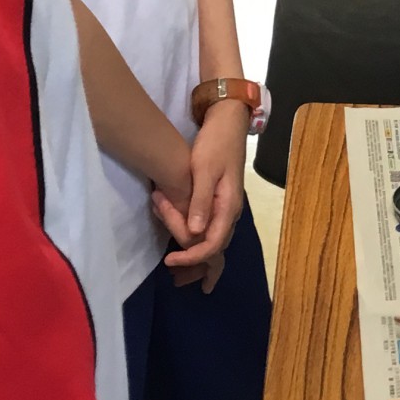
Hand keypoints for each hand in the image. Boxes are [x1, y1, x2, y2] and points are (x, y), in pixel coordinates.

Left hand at [154, 102, 248, 284]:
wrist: (228, 120)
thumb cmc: (215, 143)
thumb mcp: (204, 169)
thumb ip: (201, 201)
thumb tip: (194, 234)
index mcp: (228, 207)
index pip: (211, 245)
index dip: (191, 257)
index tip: (169, 261)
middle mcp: (230, 212)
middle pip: (213, 248)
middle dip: (193, 264)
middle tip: (171, 272)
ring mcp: (227, 207)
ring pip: (214, 243)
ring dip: (197, 258)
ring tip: (182, 278)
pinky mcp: (220, 200)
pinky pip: (212, 230)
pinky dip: (200, 244)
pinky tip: (190, 248)